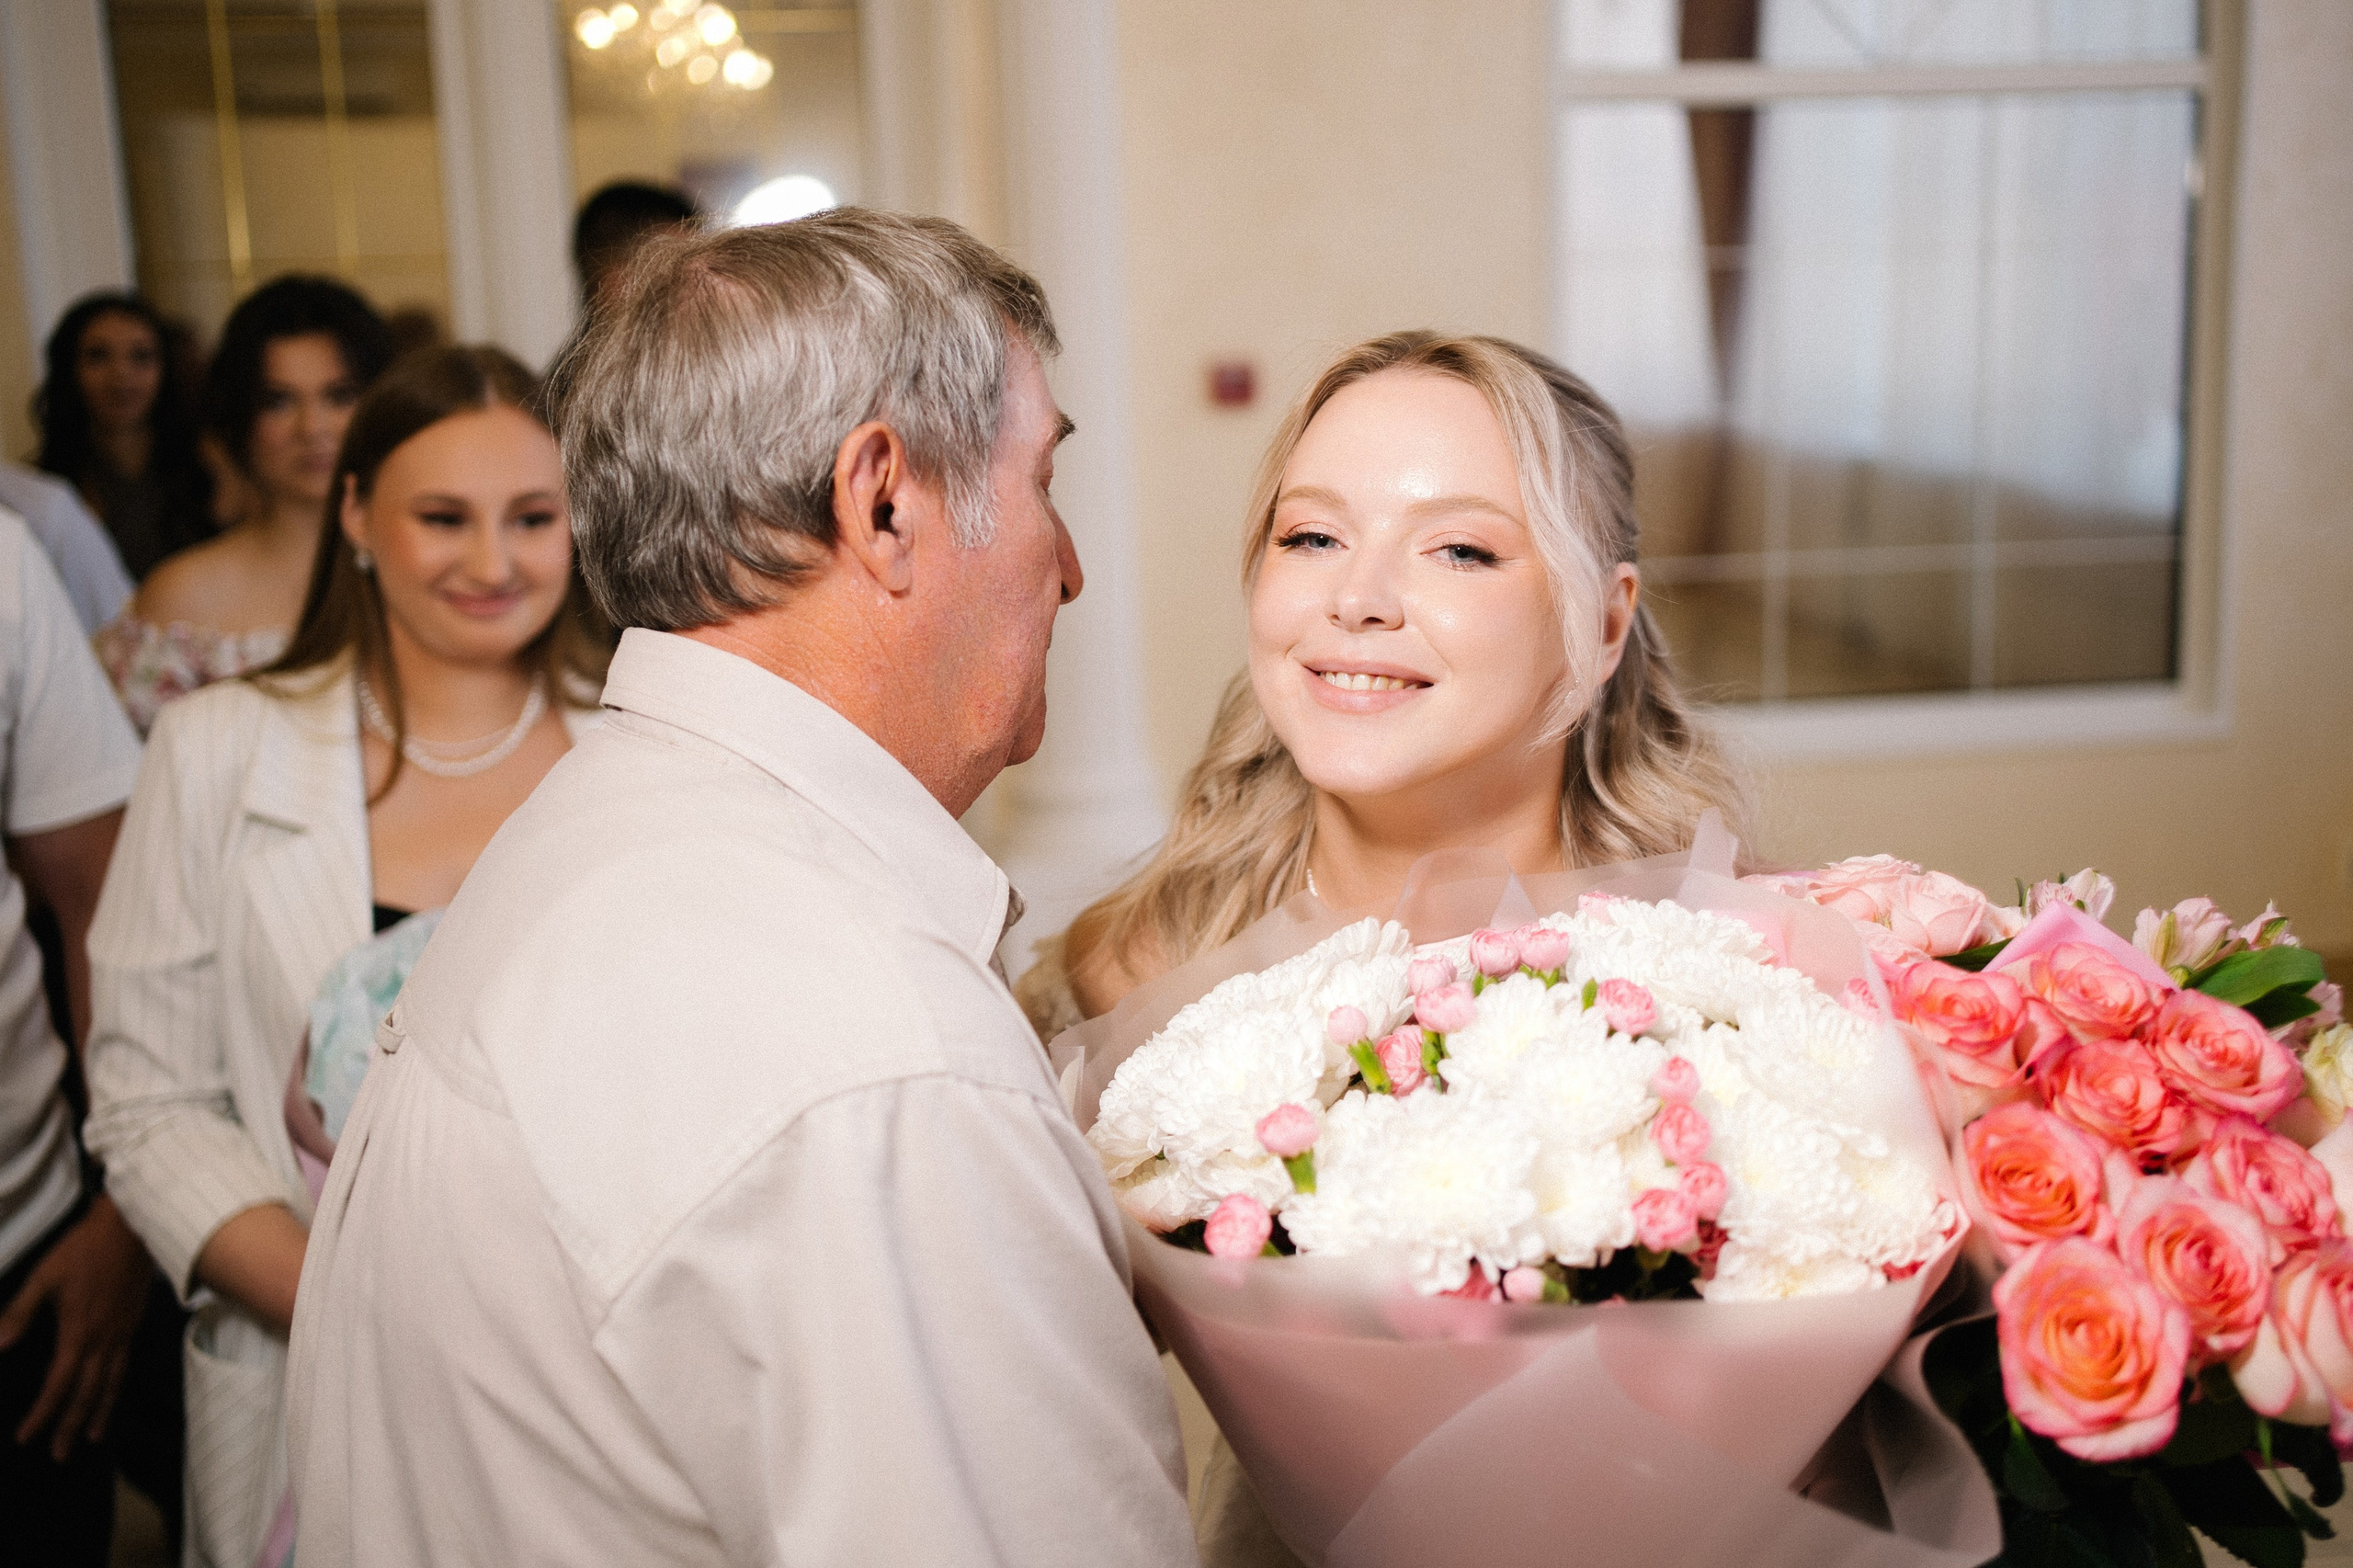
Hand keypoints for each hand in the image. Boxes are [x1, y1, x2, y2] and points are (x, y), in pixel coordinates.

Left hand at [0, 1197, 153, 1460]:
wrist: (132, 1227)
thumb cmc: (83, 1249)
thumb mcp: (43, 1277)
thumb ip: (20, 1313)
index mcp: (79, 1332)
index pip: (58, 1384)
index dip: (42, 1413)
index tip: (25, 1437)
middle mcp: (104, 1340)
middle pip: (88, 1393)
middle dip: (73, 1426)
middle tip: (61, 1454)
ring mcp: (123, 1332)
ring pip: (112, 1383)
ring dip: (100, 1413)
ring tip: (95, 1438)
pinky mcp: (134, 1322)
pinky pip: (125, 1365)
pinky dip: (116, 1387)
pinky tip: (112, 1393)